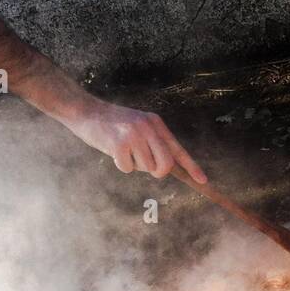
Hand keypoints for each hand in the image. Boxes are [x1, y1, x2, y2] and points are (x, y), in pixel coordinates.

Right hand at [69, 98, 206, 181]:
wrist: (85, 110)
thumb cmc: (111, 124)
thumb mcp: (137, 126)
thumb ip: (152, 143)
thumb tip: (166, 168)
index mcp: (156, 123)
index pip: (178, 149)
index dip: (192, 166)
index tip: (204, 181)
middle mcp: (148, 127)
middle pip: (166, 164)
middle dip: (157, 171)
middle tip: (142, 164)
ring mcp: (135, 134)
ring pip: (146, 168)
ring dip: (134, 164)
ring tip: (122, 149)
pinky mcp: (120, 144)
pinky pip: (128, 169)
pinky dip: (121, 165)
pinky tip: (112, 150)